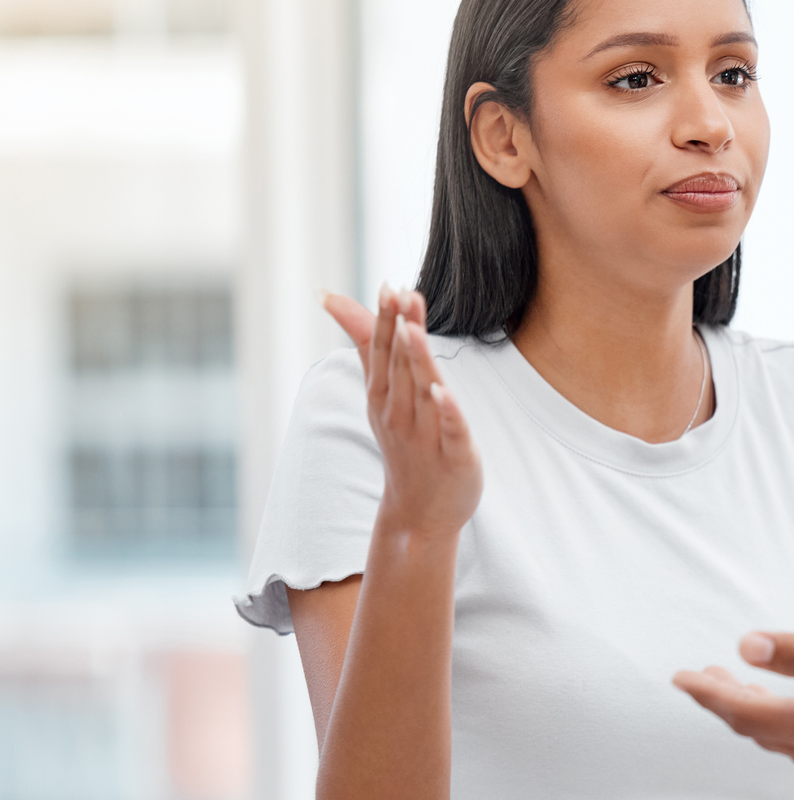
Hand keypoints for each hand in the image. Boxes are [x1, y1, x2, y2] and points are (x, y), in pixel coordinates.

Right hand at [323, 286, 481, 537]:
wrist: (419, 513)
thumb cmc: (404, 444)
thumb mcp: (381, 394)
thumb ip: (367, 345)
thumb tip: (332, 298)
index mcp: (384, 398)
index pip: (383, 353)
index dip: (386, 320)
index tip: (388, 286)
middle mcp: (399, 414)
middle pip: (400, 367)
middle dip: (399, 330)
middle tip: (399, 293)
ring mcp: (426, 436)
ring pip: (421, 393)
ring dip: (417, 361)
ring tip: (413, 329)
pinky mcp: (455, 457)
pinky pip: (450, 430)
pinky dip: (446, 412)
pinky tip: (444, 391)